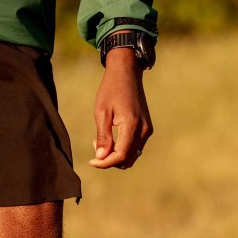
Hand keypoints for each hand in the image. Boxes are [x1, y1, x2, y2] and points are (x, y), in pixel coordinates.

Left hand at [89, 47, 152, 169]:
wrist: (127, 73)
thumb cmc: (111, 90)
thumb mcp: (101, 112)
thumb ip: (103, 136)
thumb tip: (101, 158)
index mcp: (132, 125)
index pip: (120, 156)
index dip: (104, 163)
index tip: (90, 161)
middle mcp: (143, 130)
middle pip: (127, 159)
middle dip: (109, 160)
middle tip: (95, 145)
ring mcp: (147, 130)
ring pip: (132, 156)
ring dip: (116, 155)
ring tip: (101, 141)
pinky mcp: (147, 128)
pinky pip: (135, 147)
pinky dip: (123, 149)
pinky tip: (111, 138)